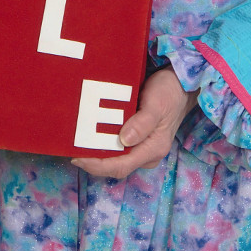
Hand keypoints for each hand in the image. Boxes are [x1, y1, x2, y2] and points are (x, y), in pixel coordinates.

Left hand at [71, 67, 197, 178]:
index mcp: (153, 149)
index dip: (97, 165)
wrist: (181, 84)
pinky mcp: (138, 139)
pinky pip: (117, 147)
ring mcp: (142, 148)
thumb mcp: (157, 104)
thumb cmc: (169, 91)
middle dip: (92, 161)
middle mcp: (147, 154)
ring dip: (96, 153)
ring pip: (115, 158)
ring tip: (74, 143)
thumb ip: (142, 123)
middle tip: (68, 149)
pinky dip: (102, 144)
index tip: (77, 157)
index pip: (121, 166)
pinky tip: (88, 135)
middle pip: (115, 165)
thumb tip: (124, 140)